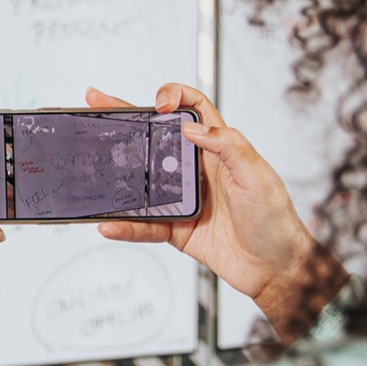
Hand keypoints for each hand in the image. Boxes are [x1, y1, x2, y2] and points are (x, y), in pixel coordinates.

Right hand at [87, 84, 346, 340]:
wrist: (276, 268)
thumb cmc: (275, 220)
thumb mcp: (257, 176)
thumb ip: (228, 145)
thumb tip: (191, 127)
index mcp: (218, 148)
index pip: (193, 109)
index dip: (174, 97)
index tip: (159, 103)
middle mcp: (195, 169)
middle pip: (153, 136)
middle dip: (124, 117)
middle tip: (96, 103)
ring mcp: (180, 198)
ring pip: (140, 179)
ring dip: (115, 173)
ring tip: (90, 163)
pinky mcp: (174, 228)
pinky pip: (143, 224)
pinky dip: (125, 225)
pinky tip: (110, 223)